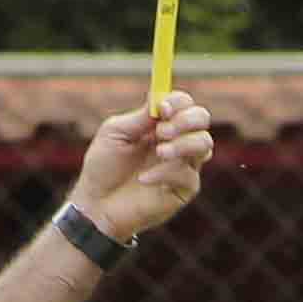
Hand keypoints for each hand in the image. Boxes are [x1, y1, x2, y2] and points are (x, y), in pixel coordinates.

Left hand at [72, 93, 217, 244]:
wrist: (97, 204)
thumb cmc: (103, 166)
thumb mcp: (115, 133)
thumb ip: (139, 117)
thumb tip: (160, 98)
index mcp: (160, 123)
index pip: (184, 103)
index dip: (177, 102)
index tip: (161, 108)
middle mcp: (176, 141)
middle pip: (202, 118)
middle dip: (186, 120)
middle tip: (162, 131)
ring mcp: (183, 165)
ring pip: (205, 144)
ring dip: (183, 144)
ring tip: (160, 152)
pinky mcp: (185, 189)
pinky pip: (188, 174)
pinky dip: (165, 173)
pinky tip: (143, 179)